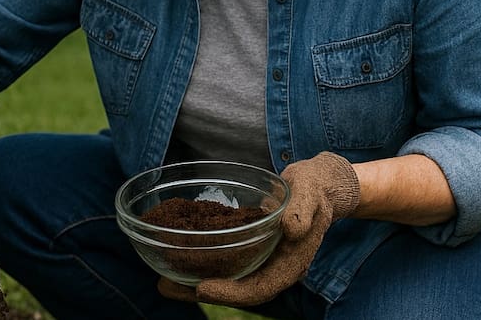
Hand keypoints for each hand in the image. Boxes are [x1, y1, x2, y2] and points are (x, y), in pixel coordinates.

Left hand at [158, 152, 359, 306]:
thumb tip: (292, 230)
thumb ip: (303, 210)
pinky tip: (178, 258)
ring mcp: (262, 261)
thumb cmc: (315, 188)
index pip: (259, 289)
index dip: (231, 293)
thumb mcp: (312, 192)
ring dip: (195, 284)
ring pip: (228, 281)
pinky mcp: (251, 250)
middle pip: (236, 291)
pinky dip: (202, 264)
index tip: (202, 287)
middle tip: (165, 288)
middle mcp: (274, 268)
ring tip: (162, 282)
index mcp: (291, 264)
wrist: (318, 186)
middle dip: (201, 293)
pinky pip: (225, 264)